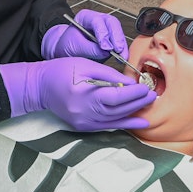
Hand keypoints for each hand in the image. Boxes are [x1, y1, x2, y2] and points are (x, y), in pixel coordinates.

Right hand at [0, 58, 154, 130]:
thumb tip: (129, 82)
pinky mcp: (83, 127)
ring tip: (149, 107)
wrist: (40, 87)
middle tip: (152, 95)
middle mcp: (85, 112)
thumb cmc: (61, 70)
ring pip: (115, 119)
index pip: (116, 96)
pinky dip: (124, 124)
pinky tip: (138, 122)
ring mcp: (84, 122)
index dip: (134, 93)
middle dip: (137, 102)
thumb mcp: (85, 65)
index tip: (146, 87)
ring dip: (134, 114)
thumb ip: (108, 75)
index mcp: (84, 94)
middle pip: (118, 109)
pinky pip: (108, 126)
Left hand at [41, 9, 129, 60]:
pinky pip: (120, 42)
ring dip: (122, 45)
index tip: (105, 47)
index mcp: (85, 17)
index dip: (103, 33)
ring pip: (118, 32)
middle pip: (112, 23)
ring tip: (122, 56)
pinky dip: (122, 50)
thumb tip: (106, 52)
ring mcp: (106, 29)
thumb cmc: (67, 46)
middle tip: (118, 50)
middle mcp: (98, 20)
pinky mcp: (111, 39)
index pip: (97, 21)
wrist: (66, 52)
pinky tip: (123, 58)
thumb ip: (90, 48)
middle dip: (116, 37)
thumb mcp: (74, 46)